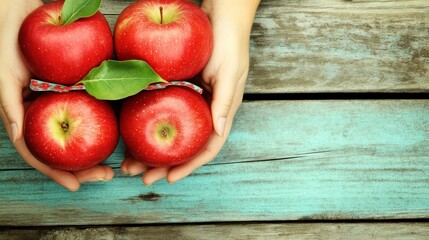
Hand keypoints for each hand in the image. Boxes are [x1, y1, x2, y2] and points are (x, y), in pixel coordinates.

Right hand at [0, 0, 113, 190]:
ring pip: (81, 133)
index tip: (75, 186)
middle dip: (83, 167)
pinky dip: (105, 121)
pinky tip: (120, 133)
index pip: (39, 151)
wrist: (25, 9)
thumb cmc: (9, 39)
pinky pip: (93, 106)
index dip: (55, 171)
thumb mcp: (5, 73)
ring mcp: (63, 101)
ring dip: (97, 150)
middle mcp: (46, 111)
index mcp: (27, 114)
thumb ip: (9, 103)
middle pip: (64, 149)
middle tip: (107, 176)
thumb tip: (21, 136)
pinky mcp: (78, 86)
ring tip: (117, 165)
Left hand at [121, 0, 259, 184]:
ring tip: (129, 162)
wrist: (218, 15)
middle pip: (183, 146)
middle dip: (163, 164)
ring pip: (168, 132)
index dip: (189, 166)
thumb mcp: (230, 72)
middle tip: (140, 176)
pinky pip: (160, 110)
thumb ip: (224, 102)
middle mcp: (202, 111)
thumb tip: (218, 132)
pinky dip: (146, 123)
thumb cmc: (228, 43)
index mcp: (219, 112)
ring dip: (150, 149)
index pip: (206, 147)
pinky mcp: (175, 88)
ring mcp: (187, 100)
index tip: (168, 179)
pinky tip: (130, 131)